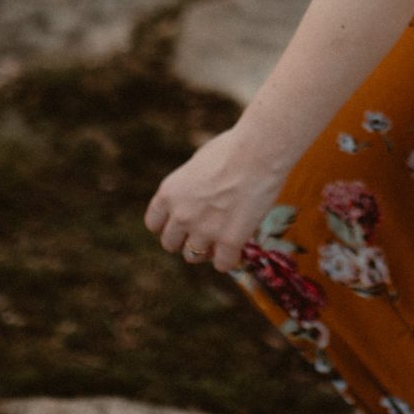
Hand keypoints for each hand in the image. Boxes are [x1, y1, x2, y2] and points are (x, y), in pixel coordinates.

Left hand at [145, 127, 291, 271]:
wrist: (259, 151)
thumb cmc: (233, 149)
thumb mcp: (198, 164)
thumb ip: (189, 188)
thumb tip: (195, 200)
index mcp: (168, 193)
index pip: (154, 225)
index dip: (170, 225)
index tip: (184, 222)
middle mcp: (181, 215)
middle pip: (170, 244)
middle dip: (186, 238)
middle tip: (205, 230)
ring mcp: (204, 230)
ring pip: (193, 257)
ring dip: (206, 250)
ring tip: (222, 238)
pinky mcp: (229, 241)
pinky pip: (222, 265)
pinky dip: (229, 259)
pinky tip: (237, 246)